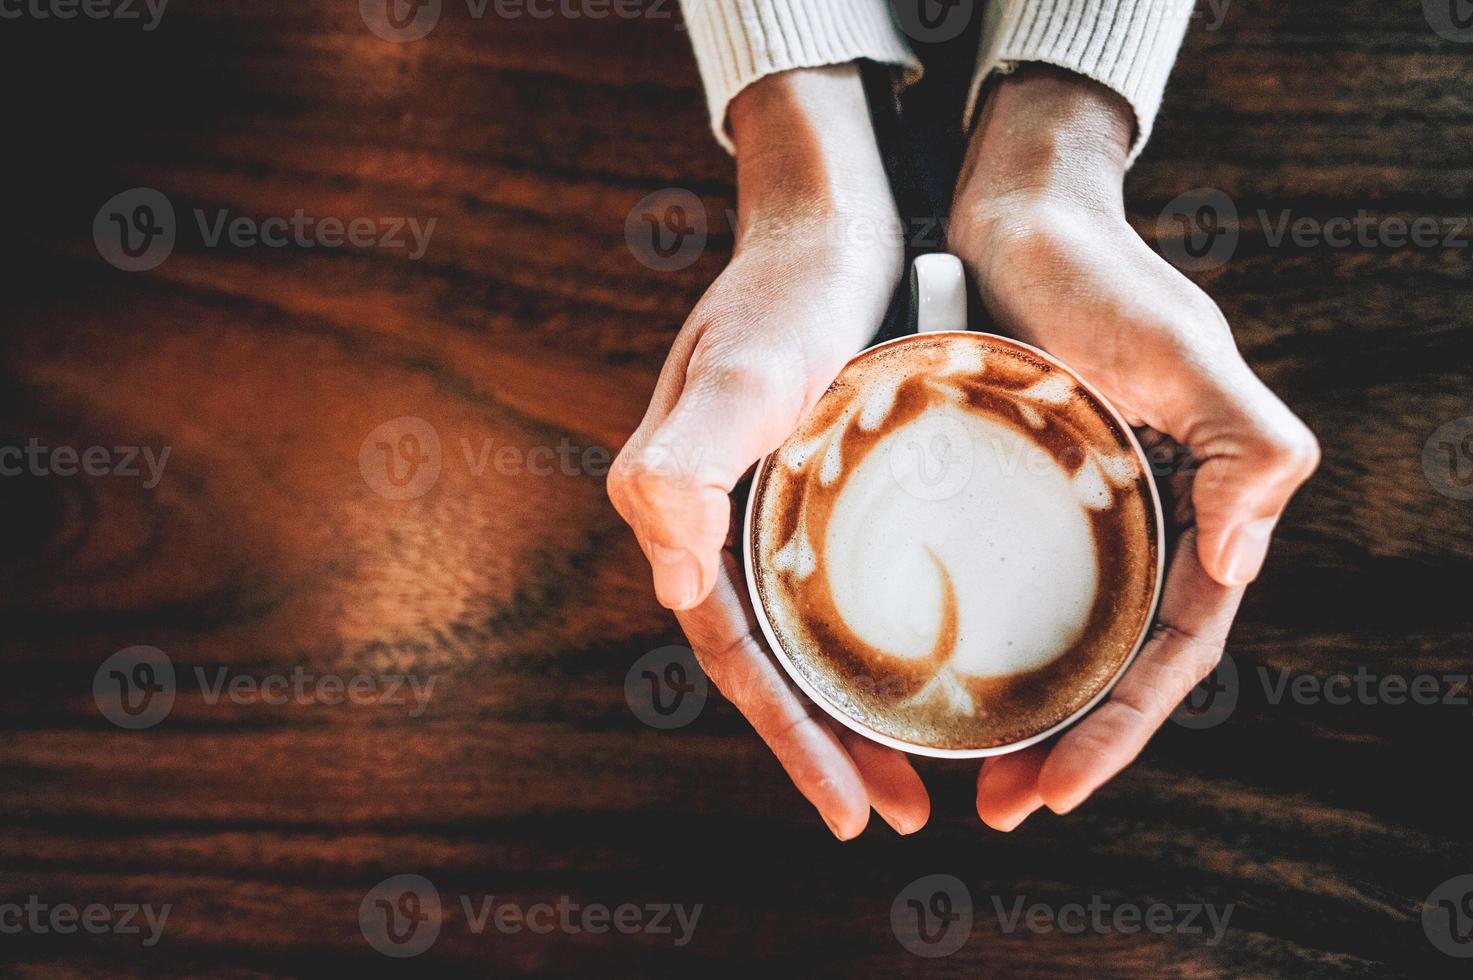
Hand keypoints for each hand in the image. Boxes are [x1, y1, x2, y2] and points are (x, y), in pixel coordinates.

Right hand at [609, 66, 929, 838]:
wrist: (829, 222)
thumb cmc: (785, 295)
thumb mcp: (739, 376)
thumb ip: (682, 465)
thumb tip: (667, 580)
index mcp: (690, 523)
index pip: (738, 662)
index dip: (792, 745)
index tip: (852, 815)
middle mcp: (725, 529)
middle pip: (775, 668)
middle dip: (830, 749)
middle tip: (899, 815)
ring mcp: (772, 514)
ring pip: (812, 639)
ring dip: (858, 710)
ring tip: (921, 772)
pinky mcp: (821, 493)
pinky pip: (843, 590)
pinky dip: (879, 641)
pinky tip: (930, 663)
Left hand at [949, 66, 1319, 828]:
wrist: (1013, 210)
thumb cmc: (1098, 274)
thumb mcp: (1185, 353)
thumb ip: (1252, 449)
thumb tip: (1241, 565)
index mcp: (1195, 510)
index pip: (1172, 653)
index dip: (1122, 731)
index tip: (1055, 793)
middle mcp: (1138, 525)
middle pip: (1111, 666)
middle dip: (1066, 746)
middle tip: (996, 807)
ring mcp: (1072, 515)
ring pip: (1056, 640)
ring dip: (1019, 712)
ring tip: (959, 774)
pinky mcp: (1007, 494)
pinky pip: (998, 586)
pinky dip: (976, 642)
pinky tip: (924, 680)